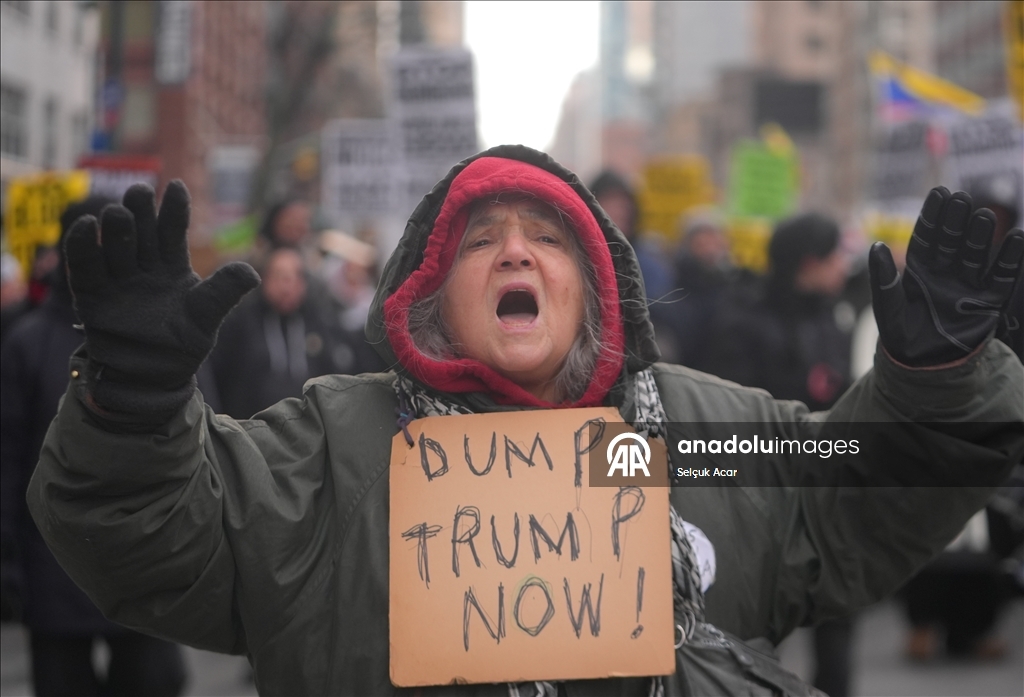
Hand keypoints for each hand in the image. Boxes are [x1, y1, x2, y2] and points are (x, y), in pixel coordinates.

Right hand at [66, 181, 258, 415]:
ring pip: (114, 244)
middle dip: (141, 211)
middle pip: (141, 231)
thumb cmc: (182, 344)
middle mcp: (143, 266)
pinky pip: (84, 266)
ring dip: (115, 227)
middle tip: (142, 191)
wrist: (152, 377)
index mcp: (172, 266)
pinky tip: (85, 225)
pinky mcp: (92, 295)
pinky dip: (81, 246)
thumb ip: (225, 291)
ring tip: (119, 212)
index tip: (177, 186)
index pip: (172, 230)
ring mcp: (117, 279)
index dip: (174, 209)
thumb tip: (253, 273)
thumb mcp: (208, 316)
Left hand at [869, 187, 1023, 366]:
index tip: (939, 193)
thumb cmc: (901, 336)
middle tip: (961, 198)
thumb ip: (882, 279)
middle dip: (957, 221)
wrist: (924, 367)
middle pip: (953, 241)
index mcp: (919, 270)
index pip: (927, 237)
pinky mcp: (989, 301)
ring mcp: (968, 285)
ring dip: (980, 236)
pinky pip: (1002, 277)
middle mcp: (945, 272)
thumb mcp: (888, 308)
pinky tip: (1018, 238)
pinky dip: (1010, 259)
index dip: (933, 216)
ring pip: (976, 254)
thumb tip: (875, 246)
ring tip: (983, 216)